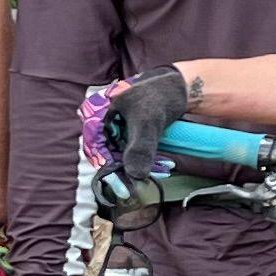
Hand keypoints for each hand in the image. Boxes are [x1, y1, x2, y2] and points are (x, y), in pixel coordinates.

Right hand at [79, 66, 191, 193]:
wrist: (180, 85)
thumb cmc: (160, 96)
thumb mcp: (149, 121)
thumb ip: (141, 147)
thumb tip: (135, 175)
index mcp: (97, 114)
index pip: (96, 150)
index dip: (108, 171)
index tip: (124, 190)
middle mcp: (102, 121)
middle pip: (107, 154)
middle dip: (124, 171)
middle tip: (139, 188)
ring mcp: (115, 127)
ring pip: (119, 154)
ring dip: (134, 167)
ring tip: (155, 175)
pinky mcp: (129, 132)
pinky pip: (131, 151)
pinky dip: (142, 160)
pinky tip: (159, 167)